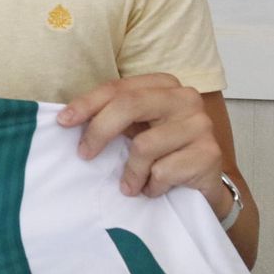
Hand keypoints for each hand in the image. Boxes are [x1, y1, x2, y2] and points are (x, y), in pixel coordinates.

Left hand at [57, 73, 228, 208]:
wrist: (202, 186)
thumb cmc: (163, 154)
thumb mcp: (136, 129)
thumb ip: (113, 118)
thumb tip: (69, 119)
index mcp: (164, 85)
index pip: (118, 88)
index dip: (87, 104)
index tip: (63, 121)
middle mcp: (185, 97)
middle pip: (129, 105)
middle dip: (99, 131)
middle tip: (84, 154)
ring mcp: (201, 124)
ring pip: (144, 146)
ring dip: (131, 172)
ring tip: (132, 184)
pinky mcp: (209, 154)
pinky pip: (163, 171)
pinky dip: (151, 186)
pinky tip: (156, 188)